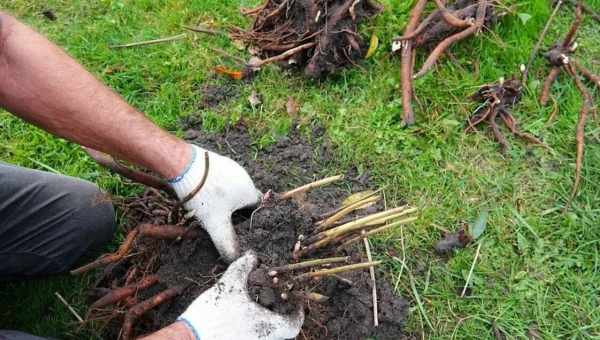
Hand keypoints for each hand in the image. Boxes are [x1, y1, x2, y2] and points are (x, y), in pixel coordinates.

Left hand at [170, 145, 261, 261]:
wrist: (183, 164)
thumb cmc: (203, 194)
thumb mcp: (215, 223)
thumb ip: (226, 242)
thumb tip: (235, 258)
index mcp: (249, 191)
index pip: (256, 209)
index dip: (247, 221)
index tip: (233, 228)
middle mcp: (244, 177)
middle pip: (243, 200)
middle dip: (233, 212)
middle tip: (219, 220)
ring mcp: (230, 167)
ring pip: (231, 189)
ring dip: (223, 200)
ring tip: (208, 208)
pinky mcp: (217, 162)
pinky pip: (221, 179)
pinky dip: (214, 188)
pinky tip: (202, 194)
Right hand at [178, 251, 304, 339]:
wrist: (188, 339)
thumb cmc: (212, 315)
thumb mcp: (229, 285)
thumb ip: (243, 267)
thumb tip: (252, 256)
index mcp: (267, 328)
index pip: (294, 324)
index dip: (297, 311)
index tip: (294, 300)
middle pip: (282, 330)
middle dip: (281, 312)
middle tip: (276, 297)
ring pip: (269, 334)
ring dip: (268, 319)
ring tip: (259, 303)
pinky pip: (255, 337)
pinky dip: (255, 325)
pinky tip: (243, 314)